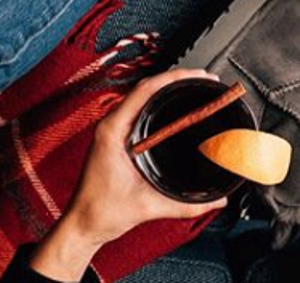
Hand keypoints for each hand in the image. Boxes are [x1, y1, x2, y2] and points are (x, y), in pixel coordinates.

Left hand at [29, 68, 228, 279]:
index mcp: (112, 130)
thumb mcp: (147, 206)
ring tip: (193, 85)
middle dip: (176, 79)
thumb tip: (215, 200)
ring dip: (167, 89)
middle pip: (146, 88)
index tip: (196, 75)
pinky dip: (160, 103)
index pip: (145, 91)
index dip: (173, 78)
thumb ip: (185, 205)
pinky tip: (175, 105)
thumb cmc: (100, 211)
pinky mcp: (118, 137)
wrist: (83, 224)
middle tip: (202, 78)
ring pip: (143, 97)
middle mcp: (111, 124)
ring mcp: (113, 129)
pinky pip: (141, 110)